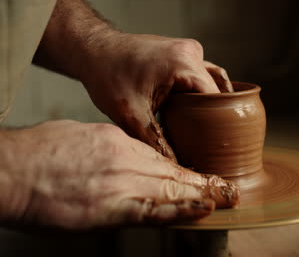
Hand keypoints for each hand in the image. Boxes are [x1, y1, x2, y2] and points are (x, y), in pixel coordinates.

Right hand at [0, 120, 238, 229]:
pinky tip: (201, 209)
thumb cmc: (40, 152)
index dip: (185, 169)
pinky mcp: (110, 209)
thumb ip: (109, 147)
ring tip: (227, 198)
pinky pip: (153, 210)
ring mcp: (121, 184)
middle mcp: (126, 160)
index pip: (161, 157)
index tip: (202, 175)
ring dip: (202, 195)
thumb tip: (125, 156)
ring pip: (170, 189)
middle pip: (173, 172)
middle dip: (204, 181)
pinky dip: (180, 210)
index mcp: (118, 142)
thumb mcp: (82, 136)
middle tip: (229, 187)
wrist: (12, 169)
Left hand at [79, 33, 232, 159]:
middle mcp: (191, 53)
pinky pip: (201, 74)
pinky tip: (194, 110)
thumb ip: (154, 142)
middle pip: (217, 90)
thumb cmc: (108, 76)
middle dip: (215, 115)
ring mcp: (188, 50)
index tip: (215, 145)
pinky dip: (200, 92)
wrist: (94, 50)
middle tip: (211, 141)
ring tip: (205, 127)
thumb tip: (175, 166)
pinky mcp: (182, 52)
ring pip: (213, 81)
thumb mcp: (131, 115)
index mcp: (184, 64)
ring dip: (210, 103)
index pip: (216, 99)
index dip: (218, 124)